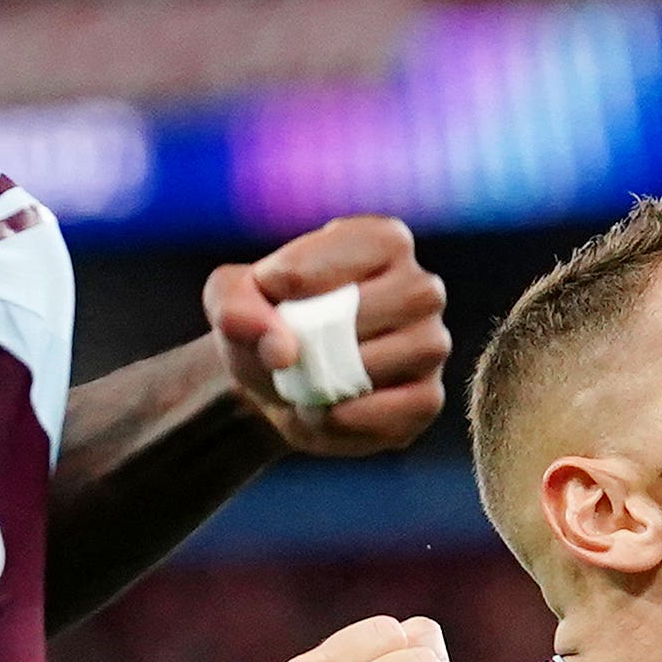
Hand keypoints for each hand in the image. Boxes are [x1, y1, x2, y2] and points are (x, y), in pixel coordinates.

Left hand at [205, 217, 451, 461]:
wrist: (276, 384)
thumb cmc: (264, 323)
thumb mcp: (229, 299)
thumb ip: (234, 303)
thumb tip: (281, 349)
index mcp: (383, 242)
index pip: (357, 248)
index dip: (302, 273)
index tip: (267, 290)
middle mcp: (420, 287)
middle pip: (381, 304)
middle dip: (320, 332)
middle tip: (285, 350)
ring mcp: (431, 343)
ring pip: (393, 358)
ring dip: (332, 379)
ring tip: (301, 385)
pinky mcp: (427, 398)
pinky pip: (398, 410)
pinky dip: (349, 418)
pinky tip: (322, 412)